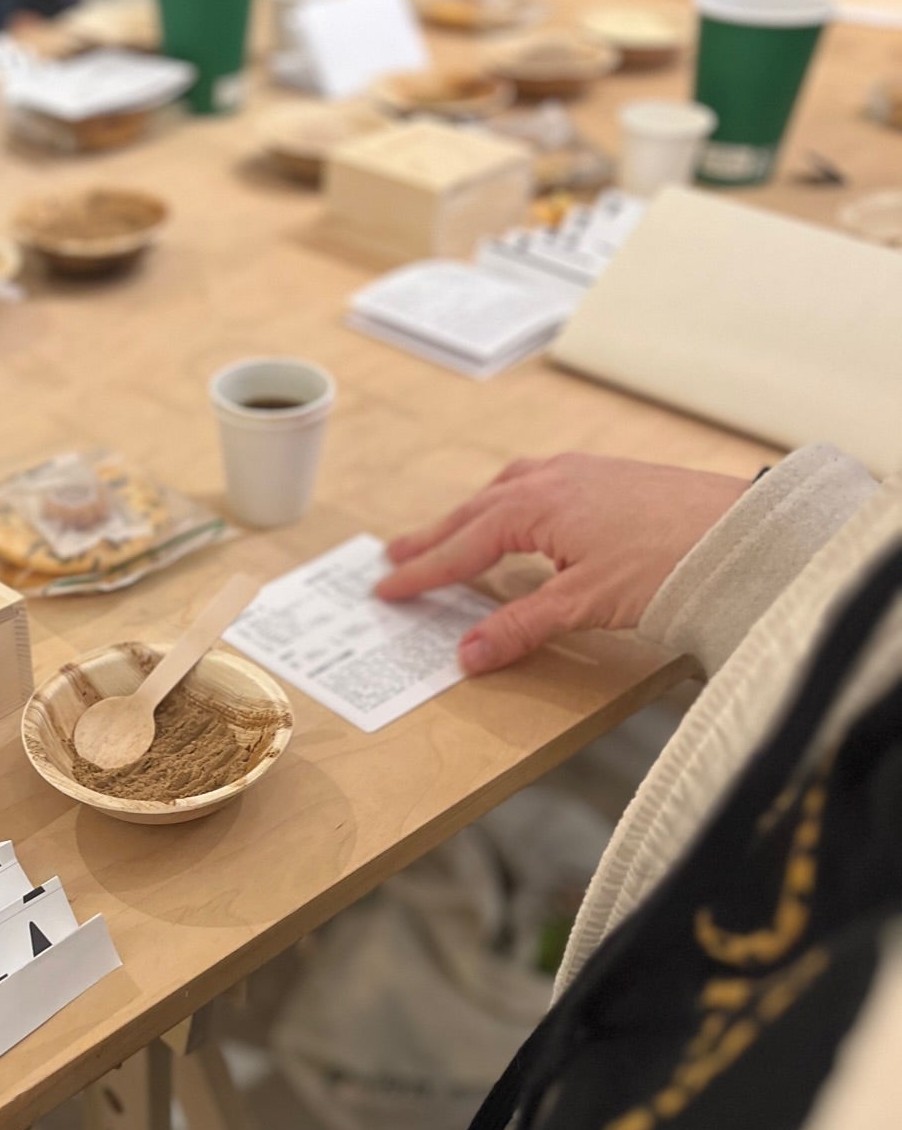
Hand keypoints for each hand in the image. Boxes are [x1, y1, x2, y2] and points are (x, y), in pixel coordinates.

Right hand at [377, 455, 749, 673]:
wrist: (742, 531)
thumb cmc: (668, 558)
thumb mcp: (585, 602)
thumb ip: (521, 625)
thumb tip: (467, 655)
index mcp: (536, 505)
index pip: (463, 546)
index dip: (423, 573)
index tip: (387, 589)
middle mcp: (551, 479)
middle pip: (475, 512)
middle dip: (434, 537)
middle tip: (395, 556)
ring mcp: (581, 473)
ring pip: (506, 492)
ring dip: (471, 515)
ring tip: (449, 533)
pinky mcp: (607, 478)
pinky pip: (538, 483)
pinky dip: (510, 501)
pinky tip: (521, 514)